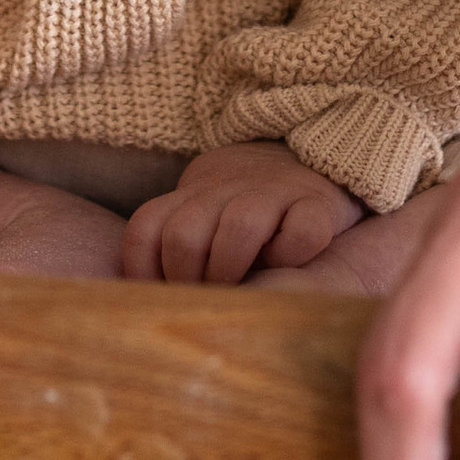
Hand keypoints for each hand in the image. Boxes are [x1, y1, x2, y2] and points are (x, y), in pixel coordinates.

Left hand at [120, 139, 364, 283]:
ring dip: (230, 269)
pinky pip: (302, 232)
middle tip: (200, 301)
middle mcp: (227, 188)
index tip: (156, 296)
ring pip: (239, 226)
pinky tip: (286, 266)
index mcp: (192, 193)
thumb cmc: (244, 207)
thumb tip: (141, 302)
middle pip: (185, 233)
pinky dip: (291, 254)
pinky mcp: (318, 204)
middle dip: (186, 279)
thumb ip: (174, 243)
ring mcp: (274, 192)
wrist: (308, 158)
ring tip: (238, 291)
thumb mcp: (203, 214)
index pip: (146, 228)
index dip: (141, 269)